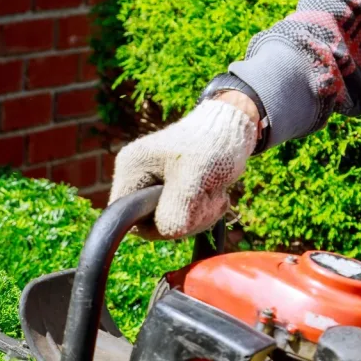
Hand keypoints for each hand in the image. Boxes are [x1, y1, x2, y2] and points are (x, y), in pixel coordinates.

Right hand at [109, 95, 260, 239]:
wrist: (234, 127)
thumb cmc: (213, 144)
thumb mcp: (195, 177)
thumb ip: (177, 208)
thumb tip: (167, 233)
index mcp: (131, 169)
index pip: (126, 217)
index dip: (155, 224)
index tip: (185, 210)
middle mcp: (137, 177)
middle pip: (149, 223)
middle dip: (184, 218)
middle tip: (208, 198)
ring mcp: (154, 183)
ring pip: (168, 222)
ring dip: (198, 215)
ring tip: (214, 192)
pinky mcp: (171, 189)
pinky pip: (180, 216)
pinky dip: (201, 212)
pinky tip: (214, 194)